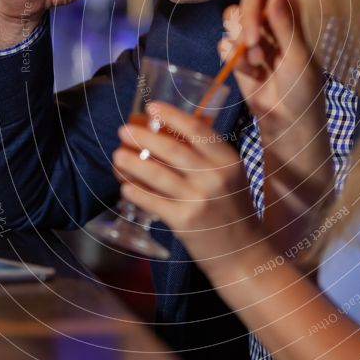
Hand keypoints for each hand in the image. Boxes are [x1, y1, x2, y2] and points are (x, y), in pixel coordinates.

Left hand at [112, 102, 261, 277]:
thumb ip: (207, 156)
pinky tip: (124, 186)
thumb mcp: (230, 175)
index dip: (172, 115)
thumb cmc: (232, 208)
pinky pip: (152, 200)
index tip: (151, 108)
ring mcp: (199, 199)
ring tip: (117, 156)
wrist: (243, 252)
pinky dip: (135, 192)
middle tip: (123, 131)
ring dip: (131, 162)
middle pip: (172, 148)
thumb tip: (168, 132)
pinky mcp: (184, 220)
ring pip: (157, 173)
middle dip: (143, 137)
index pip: (197, 129)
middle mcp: (215, 176)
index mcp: (227, 160)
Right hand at [220, 0, 325, 132]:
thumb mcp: (298, 57)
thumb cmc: (303, 89)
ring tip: (256, 62)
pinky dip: (233, 57)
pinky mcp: (239, 56)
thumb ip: (286, 25)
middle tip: (253, 43)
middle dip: (248, 20)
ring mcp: (255, 39)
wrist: (286, 121)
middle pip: (251, 2)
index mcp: (295, 18)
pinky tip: (250, 73)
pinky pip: (225, 43)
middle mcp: (274, 24)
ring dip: (240, 40)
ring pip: (234, 20)